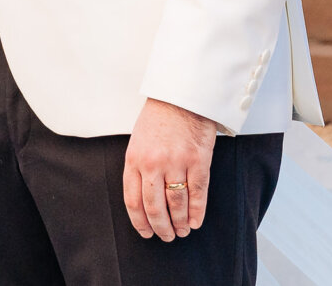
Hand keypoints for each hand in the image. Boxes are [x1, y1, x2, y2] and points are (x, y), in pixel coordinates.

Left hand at [122, 98, 216, 241]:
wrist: (182, 95)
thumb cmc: (159, 117)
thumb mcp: (138, 141)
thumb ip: (138, 167)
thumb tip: (143, 199)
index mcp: (134, 159)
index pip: (133, 201)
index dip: (140, 222)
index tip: (146, 233)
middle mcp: (153, 164)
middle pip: (154, 207)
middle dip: (161, 228)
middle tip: (167, 236)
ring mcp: (176, 163)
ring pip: (176, 204)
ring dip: (180, 223)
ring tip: (182, 231)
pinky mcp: (198, 161)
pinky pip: (197, 193)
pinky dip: (197, 212)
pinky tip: (195, 222)